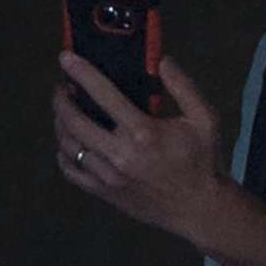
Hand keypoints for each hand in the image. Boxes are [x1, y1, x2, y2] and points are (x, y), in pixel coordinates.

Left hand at [51, 54, 234, 240]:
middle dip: (61, 100)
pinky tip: (67, 143)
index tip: (65, 58)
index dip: (81, 73)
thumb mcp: (205, 119)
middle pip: (74, 121)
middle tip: (61, 88)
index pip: (103, 94)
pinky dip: (63, 155)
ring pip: (69, 146)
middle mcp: (119, 154)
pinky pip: (71, 172)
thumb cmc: (202, 160)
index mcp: (143, 132)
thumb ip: (183, 87)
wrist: (198, 208)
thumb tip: (162, 61)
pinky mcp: (103, 193)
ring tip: (63, 112)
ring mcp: (108, 176)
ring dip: (60, 125)